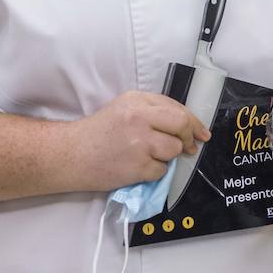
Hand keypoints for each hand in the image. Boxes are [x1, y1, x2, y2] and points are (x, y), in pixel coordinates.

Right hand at [70, 91, 211, 190]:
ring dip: (168, 156)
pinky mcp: (138, 166)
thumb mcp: (123, 109)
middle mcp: (139, 117)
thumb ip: (152, 110)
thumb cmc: (97, 132)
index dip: (193, 121)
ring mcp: (139, 142)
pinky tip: (138, 167)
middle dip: (189, 137)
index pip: (176, 107)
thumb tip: (185, 124)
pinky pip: (161, 170)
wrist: (71, 155)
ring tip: (148, 156)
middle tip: (190, 147)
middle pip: (181, 124)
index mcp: (137, 100)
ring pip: (174, 149)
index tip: (201, 132)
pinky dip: (154, 172)